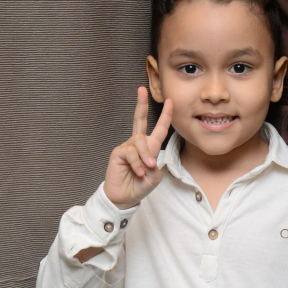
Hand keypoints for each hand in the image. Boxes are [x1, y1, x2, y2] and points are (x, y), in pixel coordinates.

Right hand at [102, 88, 173, 209]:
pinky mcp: (118, 152)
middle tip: (142, 90)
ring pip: (140, 142)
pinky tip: (138, 172)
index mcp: (149, 147)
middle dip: (141, 104)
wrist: (125, 197)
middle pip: (139, 120)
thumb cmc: (140, 186)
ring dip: (145, 156)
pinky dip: (137, 163)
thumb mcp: (154, 175)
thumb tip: (147, 154)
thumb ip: (154, 161)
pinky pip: (131, 152)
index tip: (170, 102)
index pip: (158, 129)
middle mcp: (137, 143)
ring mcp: (126, 147)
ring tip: (146, 169)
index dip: (165, 116)